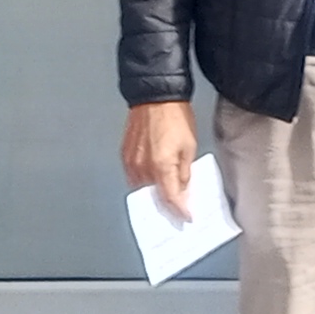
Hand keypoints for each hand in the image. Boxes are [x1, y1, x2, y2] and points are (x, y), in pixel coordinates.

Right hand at [122, 101, 200, 218]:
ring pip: (142, 189)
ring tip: (166, 195)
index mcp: (161, 166)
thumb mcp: (189, 146)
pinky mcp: (125, 155)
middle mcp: (142, 168)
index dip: (180, 211)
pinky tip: (154, 180)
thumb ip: (185, 173)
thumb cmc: (175, 117)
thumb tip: (183, 189)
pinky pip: (134, 177)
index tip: (186, 217)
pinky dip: (144, 182)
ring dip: (154, 194)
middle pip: (154, 197)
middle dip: (166, 205)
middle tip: (177, 209)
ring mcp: (131, 162)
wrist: (155, 96)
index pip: (170, 199)